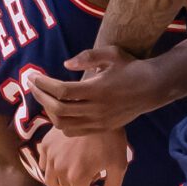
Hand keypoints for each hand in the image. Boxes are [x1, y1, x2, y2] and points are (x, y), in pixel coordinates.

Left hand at [25, 49, 160, 137]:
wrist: (153, 88)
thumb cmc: (131, 67)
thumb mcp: (112, 54)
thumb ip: (88, 57)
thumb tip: (65, 65)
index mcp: (98, 89)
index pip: (62, 91)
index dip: (44, 84)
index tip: (33, 76)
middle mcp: (97, 109)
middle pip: (59, 110)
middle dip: (41, 97)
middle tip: (33, 85)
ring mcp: (99, 122)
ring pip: (64, 125)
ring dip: (50, 112)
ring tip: (44, 97)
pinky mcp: (102, 128)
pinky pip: (74, 131)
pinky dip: (62, 123)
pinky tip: (58, 110)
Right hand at [36, 126, 130, 185]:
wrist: (100, 109)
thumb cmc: (113, 139)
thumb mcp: (118, 165)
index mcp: (77, 176)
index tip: (100, 181)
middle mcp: (59, 168)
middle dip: (79, 185)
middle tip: (91, 171)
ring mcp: (50, 155)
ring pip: (51, 179)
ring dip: (63, 179)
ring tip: (76, 167)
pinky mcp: (46, 143)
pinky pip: (43, 163)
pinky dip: (51, 165)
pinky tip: (66, 156)